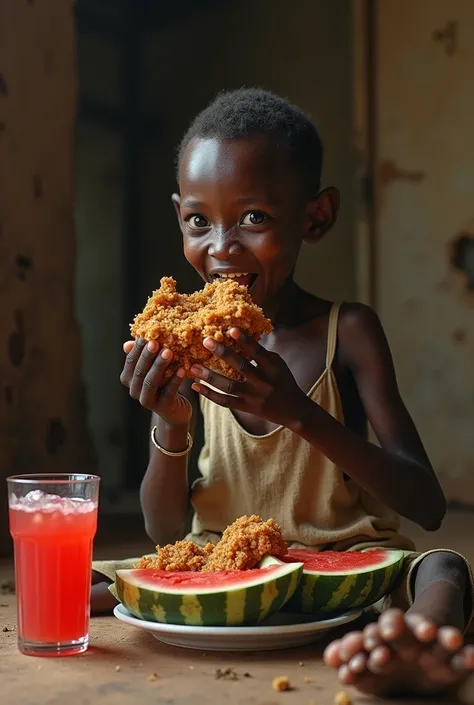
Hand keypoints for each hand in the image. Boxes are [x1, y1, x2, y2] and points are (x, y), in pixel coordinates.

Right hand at [120, 339, 191, 425]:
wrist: (175, 409)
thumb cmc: (164, 382)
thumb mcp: (154, 367)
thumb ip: (144, 355)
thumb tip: (127, 343)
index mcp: (129, 378)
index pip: (130, 361)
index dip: (137, 349)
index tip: (146, 335)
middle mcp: (134, 390)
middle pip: (139, 371)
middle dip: (147, 356)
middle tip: (156, 342)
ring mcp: (147, 400)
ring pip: (150, 382)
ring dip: (159, 366)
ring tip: (169, 352)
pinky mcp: (162, 407)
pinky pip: (168, 392)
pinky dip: (175, 380)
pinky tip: (182, 369)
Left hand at [190, 328, 305, 428]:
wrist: (294, 411)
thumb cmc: (283, 381)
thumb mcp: (278, 364)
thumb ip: (261, 353)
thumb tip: (241, 335)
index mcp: (272, 368)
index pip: (257, 352)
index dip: (245, 341)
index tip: (231, 329)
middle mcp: (263, 382)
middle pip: (241, 367)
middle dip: (223, 353)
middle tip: (206, 340)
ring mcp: (253, 396)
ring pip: (229, 386)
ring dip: (209, 376)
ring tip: (192, 367)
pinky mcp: (246, 408)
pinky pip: (225, 402)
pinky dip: (209, 395)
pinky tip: (195, 386)